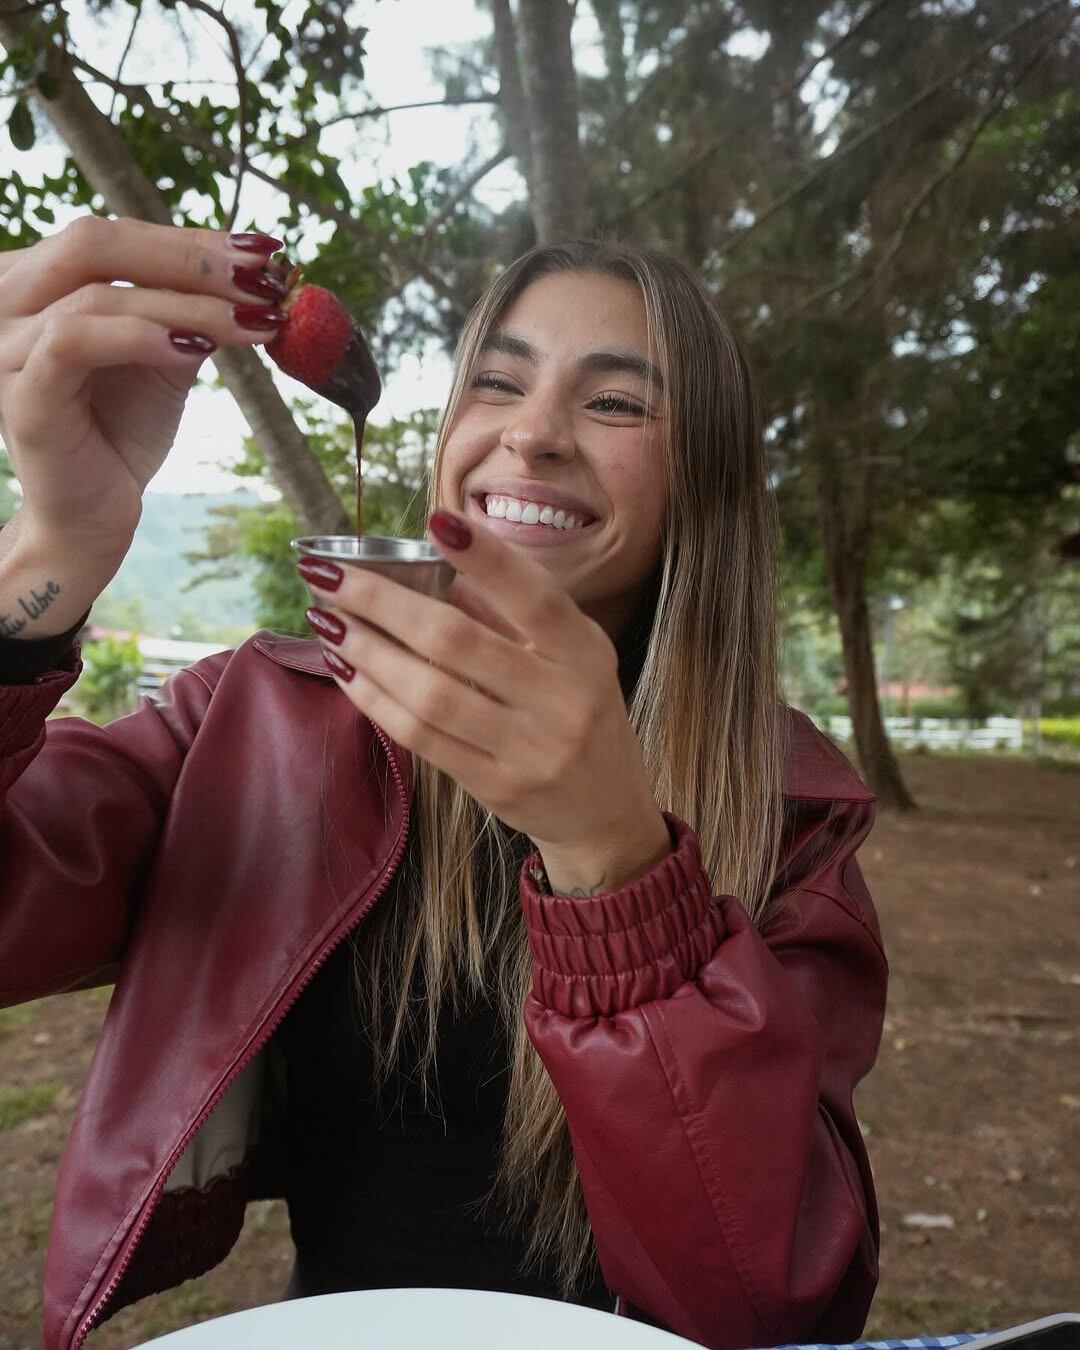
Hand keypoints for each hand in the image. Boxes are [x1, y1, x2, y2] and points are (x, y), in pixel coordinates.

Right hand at [0, 216, 283, 556]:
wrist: (95, 511)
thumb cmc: (123, 429)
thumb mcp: (167, 356)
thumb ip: (191, 310)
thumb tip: (255, 272)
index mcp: (39, 278)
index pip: (117, 236)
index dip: (192, 239)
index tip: (266, 251)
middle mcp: (11, 299)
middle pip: (95, 242)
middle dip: (191, 258)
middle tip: (263, 279)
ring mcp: (8, 345)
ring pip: (97, 294)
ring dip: (187, 304)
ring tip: (251, 322)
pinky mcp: (22, 393)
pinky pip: (73, 341)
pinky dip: (141, 338)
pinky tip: (195, 350)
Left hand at [299, 511, 672, 894]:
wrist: (605, 812)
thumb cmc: (579, 712)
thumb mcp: (572, 656)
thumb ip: (514, 616)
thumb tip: (438, 569)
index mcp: (584, 653)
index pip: (535, 598)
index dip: (486, 559)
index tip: (435, 520)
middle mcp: (562, 699)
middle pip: (457, 641)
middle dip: (382, 602)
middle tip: (328, 576)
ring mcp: (529, 748)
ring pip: (429, 693)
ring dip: (367, 651)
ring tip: (325, 620)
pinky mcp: (496, 786)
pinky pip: (421, 737)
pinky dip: (376, 700)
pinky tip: (346, 670)